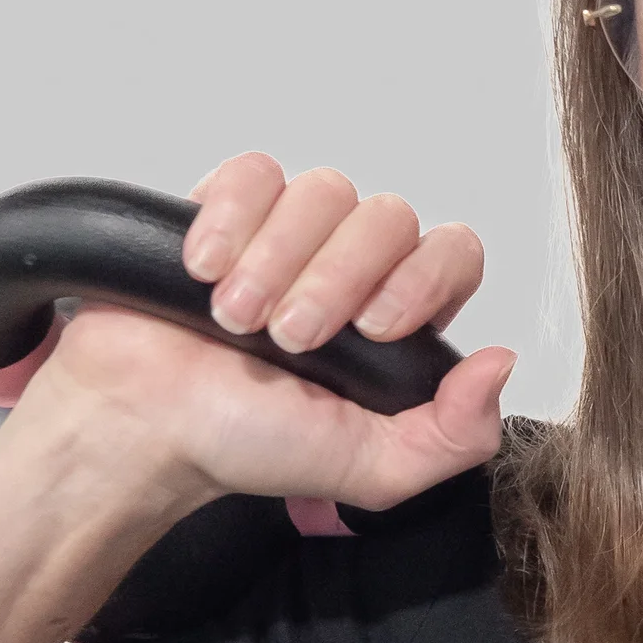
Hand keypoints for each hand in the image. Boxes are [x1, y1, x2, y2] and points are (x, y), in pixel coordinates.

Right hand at [0, 154, 510, 518]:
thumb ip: (452, 437)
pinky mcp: (229, 209)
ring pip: (323, 190)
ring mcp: (290, 234)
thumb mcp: (367, 468)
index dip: (422, 279)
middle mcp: (351, 268)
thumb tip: (500, 364)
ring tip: (234, 318)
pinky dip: (230, 219)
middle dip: (337, 279)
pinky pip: (255, 174)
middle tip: (288, 337)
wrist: (142, 427)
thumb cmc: (243, 444)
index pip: (452, 254)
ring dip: (277, 259)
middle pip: (388, 216)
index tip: (374, 329)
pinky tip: (204, 270)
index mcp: (395, 320)